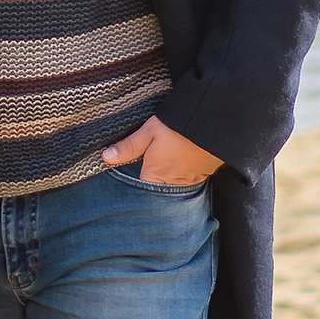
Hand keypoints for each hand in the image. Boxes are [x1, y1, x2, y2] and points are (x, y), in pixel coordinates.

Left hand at [101, 114, 224, 188]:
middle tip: (144, 179)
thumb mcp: (150, 131)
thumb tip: (106, 157)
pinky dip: (179, 178)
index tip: (127, 186)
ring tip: (162, 170)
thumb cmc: (179, 126)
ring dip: (165, 184)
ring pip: (171, 190)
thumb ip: (129, 146)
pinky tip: (177, 168)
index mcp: (155, 175)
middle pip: (156, 194)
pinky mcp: (201, 176)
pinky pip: (186, 184)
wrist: (213, 124)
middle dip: (150, 190)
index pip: (139, 192)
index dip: (132, 189)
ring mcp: (188, 181)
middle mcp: (172, 184)